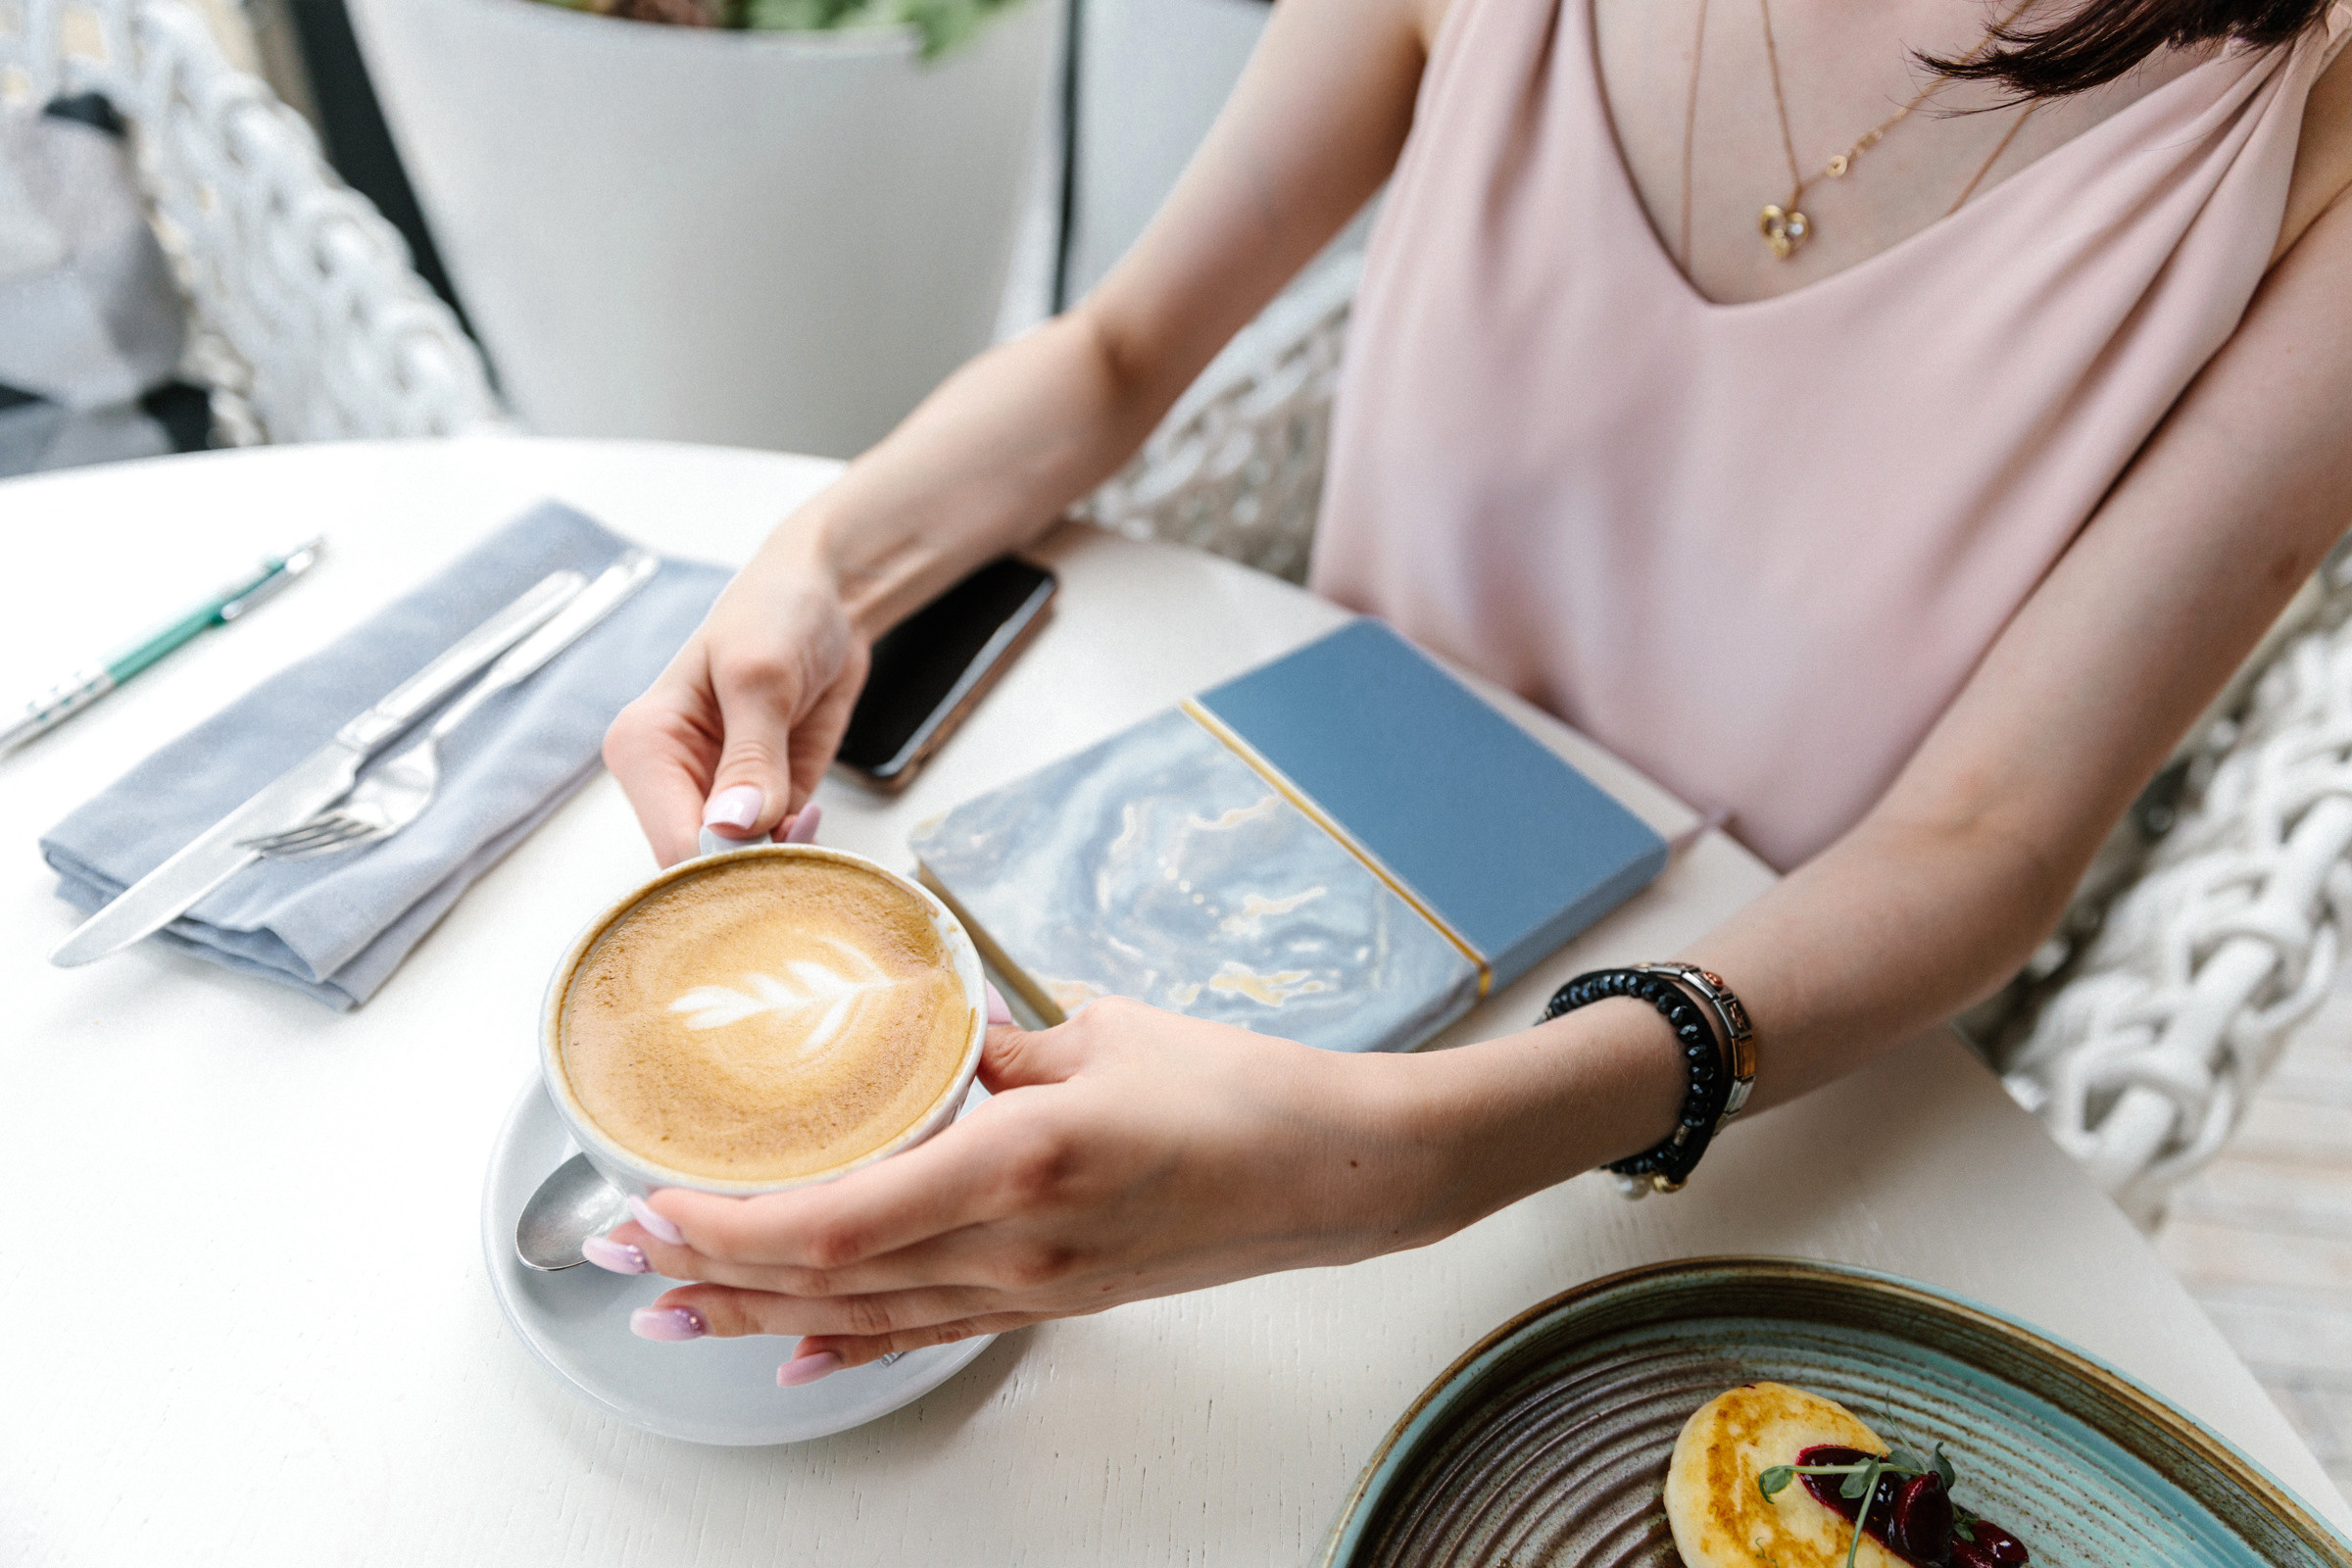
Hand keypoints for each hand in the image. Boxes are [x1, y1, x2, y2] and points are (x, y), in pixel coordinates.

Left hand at [592, 997, 1474, 1382]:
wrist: (1337, 1173)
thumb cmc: (1239, 1091)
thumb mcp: (1101, 1033)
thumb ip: (994, 1047)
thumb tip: (918, 1042)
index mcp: (1021, 1160)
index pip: (836, 1219)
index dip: (729, 1225)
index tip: (657, 1197)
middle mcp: (1014, 1245)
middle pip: (825, 1280)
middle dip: (709, 1268)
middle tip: (615, 1251)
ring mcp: (1033, 1288)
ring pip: (863, 1316)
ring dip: (757, 1313)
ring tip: (669, 1309)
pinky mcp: (1054, 1303)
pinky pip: (930, 1333)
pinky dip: (851, 1346)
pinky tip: (795, 1359)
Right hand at [602, 529, 869, 865]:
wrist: (826, 598)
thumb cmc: (776, 613)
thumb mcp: (761, 675)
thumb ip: (752, 757)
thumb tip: (735, 826)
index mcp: (645, 747)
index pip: (673, 843)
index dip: (723, 866)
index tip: (773, 855)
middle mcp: (672, 781)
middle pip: (700, 869)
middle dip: (753, 870)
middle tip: (801, 839)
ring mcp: (718, 797)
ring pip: (739, 872)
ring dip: (781, 864)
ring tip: (810, 820)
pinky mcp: (764, 805)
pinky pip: (776, 855)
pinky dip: (801, 852)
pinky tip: (815, 818)